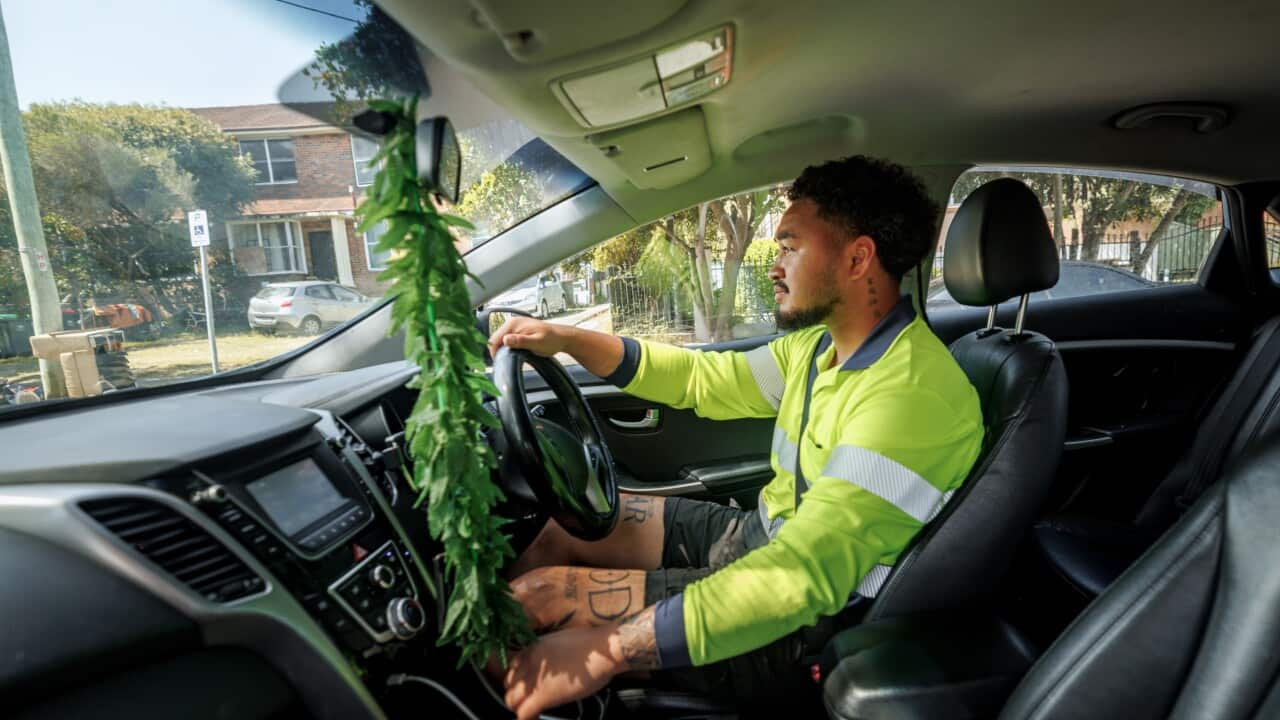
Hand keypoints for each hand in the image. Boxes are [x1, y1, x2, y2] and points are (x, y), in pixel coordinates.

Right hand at [488, 316, 572, 359]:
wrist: (561, 337)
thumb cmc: (552, 340)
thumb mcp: (536, 343)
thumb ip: (521, 341)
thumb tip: (506, 340)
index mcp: (514, 324)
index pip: (494, 338)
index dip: (495, 352)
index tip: (500, 361)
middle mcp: (512, 323)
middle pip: (496, 339)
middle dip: (498, 351)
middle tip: (507, 361)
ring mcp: (515, 326)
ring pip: (501, 340)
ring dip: (503, 349)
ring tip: (512, 357)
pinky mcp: (518, 331)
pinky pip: (507, 340)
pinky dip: (508, 347)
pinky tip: (514, 353)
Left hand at [503, 624, 622, 719]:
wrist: (603, 650)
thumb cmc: (590, 645)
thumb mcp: (559, 641)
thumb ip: (546, 655)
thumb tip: (548, 666)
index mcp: (532, 649)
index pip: (511, 669)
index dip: (518, 680)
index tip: (527, 686)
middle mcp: (528, 663)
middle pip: (507, 685)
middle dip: (516, 694)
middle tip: (529, 700)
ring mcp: (534, 680)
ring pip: (511, 700)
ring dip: (520, 707)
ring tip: (533, 710)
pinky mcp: (544, 695)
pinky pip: (523, 713)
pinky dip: (527, 718)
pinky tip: (536, 718)